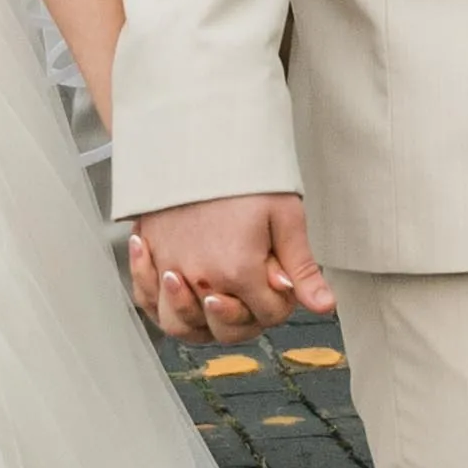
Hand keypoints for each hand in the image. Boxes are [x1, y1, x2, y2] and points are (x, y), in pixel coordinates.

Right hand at [127, 191, 327, 342]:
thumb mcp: (284, 215)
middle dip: (247, 318)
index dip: (282, 301)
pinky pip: (145, 298)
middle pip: (226, 330)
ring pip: (179, 325)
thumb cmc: (243, 173)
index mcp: (239, 271)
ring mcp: (168, 269)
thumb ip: (301, 267)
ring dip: (200, 320)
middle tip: (252, 290)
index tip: (280, 276)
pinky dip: (156, 300)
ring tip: (213, 298)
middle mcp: (199, 278)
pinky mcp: (148, 255)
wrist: (195, 137)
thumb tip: (323, 306)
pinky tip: (171, 284)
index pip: (269, 315)